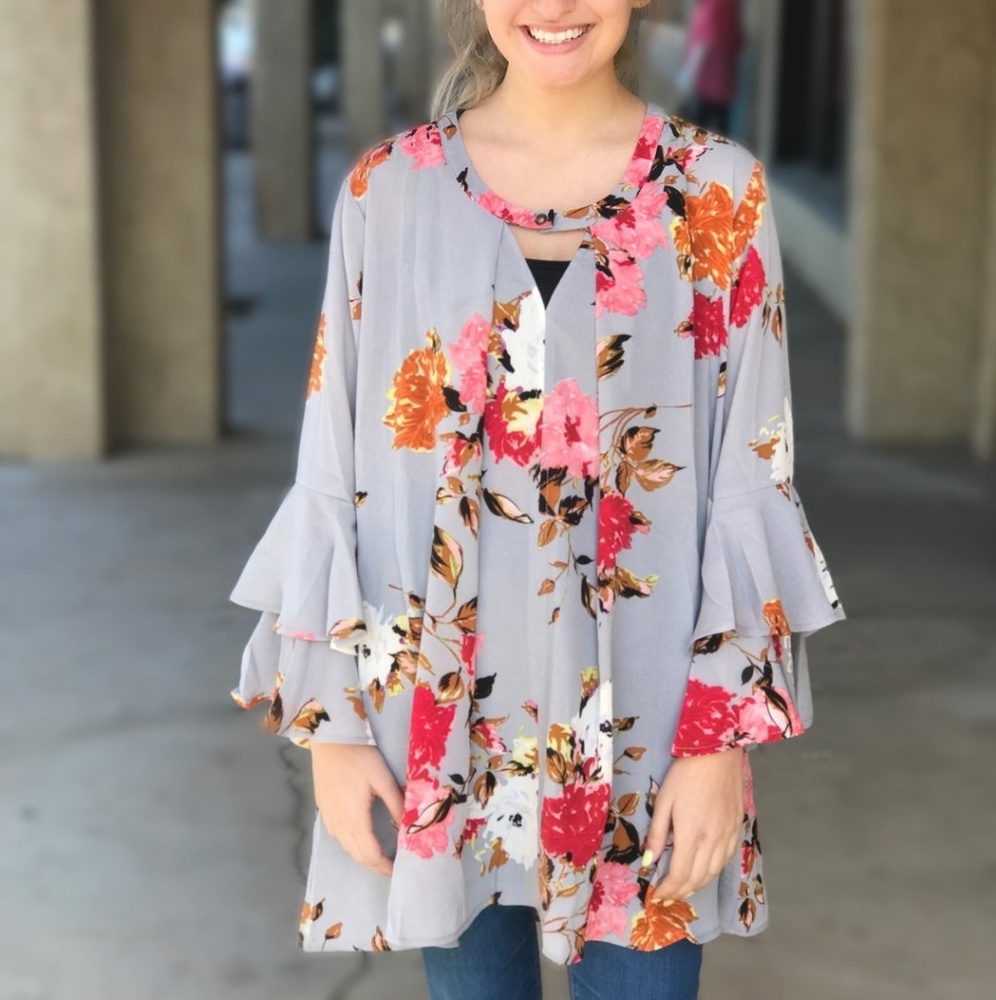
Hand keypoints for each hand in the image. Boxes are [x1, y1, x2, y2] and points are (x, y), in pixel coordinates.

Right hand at [310, 743, 404, 876]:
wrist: (330, 740)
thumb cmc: (359, 757)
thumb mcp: (383, 779)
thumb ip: (396, 804)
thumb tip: (409, 826)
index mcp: (354, 819)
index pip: (370, 854)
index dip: (385, 866)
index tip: (399, 869)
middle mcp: (338, 824)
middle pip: (357, 856)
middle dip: (376, 866)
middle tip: (393, 866)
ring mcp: (328, 818)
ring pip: (347, 848)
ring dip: (364, 856)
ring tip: (382, 854)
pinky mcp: (323, 810)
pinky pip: (339, 837)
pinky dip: (353, 845)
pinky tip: (363, 837)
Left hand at [644, 747, 744, 903]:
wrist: (717, 754)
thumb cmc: (685, 774)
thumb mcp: (664, 801)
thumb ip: (657, 834)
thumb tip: (649, 862)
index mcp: (691, 835)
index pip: (679, 875)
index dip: (667, 890)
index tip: (655, 896)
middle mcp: (713, 841)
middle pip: (697, 879)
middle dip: (680, 892)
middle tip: (666, 897)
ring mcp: (728, 836)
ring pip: (713, 873)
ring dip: (697, 885)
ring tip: (682, 889)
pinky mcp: (737, 829)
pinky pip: (726, 860)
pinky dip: (713, 872)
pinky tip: (704, 871)